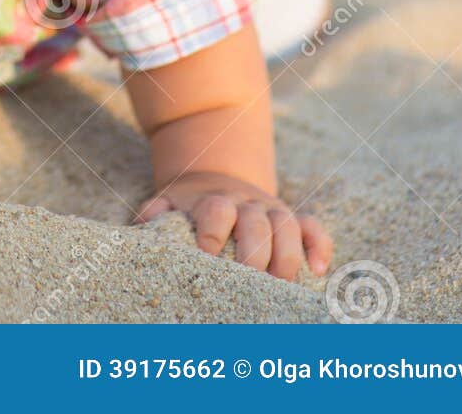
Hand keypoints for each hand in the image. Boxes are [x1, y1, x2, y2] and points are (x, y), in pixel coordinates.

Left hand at [135, 171, 330, 281]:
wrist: (214, 174)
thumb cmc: (188, 204)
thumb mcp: (167, 203)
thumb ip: (154, 215)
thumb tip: (142, 230)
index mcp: (213, 200)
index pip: (216, 212)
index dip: (213, 233)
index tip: (208, 257)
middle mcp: (246, 203)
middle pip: (257, 223)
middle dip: (255, 254)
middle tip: (249, 284)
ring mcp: (271, 209)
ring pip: (288, 226)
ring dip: (287, 256)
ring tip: (282, 287)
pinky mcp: (292, 218)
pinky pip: (313, 226)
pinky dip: (319, 245)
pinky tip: (318, 271)